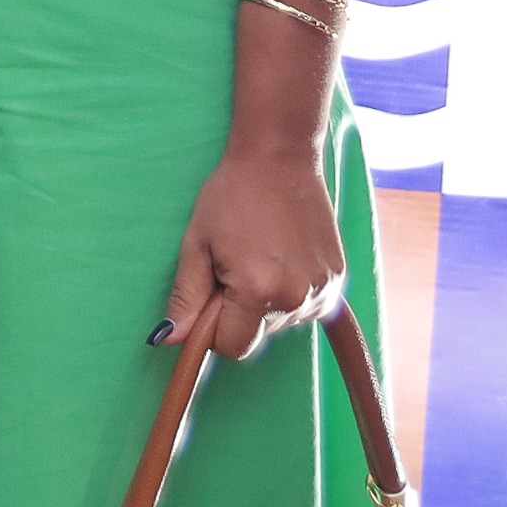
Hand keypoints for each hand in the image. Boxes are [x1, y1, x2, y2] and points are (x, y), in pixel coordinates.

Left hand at [159, 150, 345, 361]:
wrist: (278, 159)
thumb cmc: (230, 196)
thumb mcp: (197, 244)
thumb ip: (186, 298)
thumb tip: (169, 340)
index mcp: (257, 291)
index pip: (233, 348)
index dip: (214, 329)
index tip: (211, 297)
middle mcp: (296, 299)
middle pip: (258, 335)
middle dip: (240, 311)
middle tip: (234, 264)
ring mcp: (323, 291)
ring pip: (282, 321)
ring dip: (266, 301)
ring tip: (260, 254)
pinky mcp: (338, 280)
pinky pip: (306, 305)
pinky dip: (291, 291)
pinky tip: (282, 255)